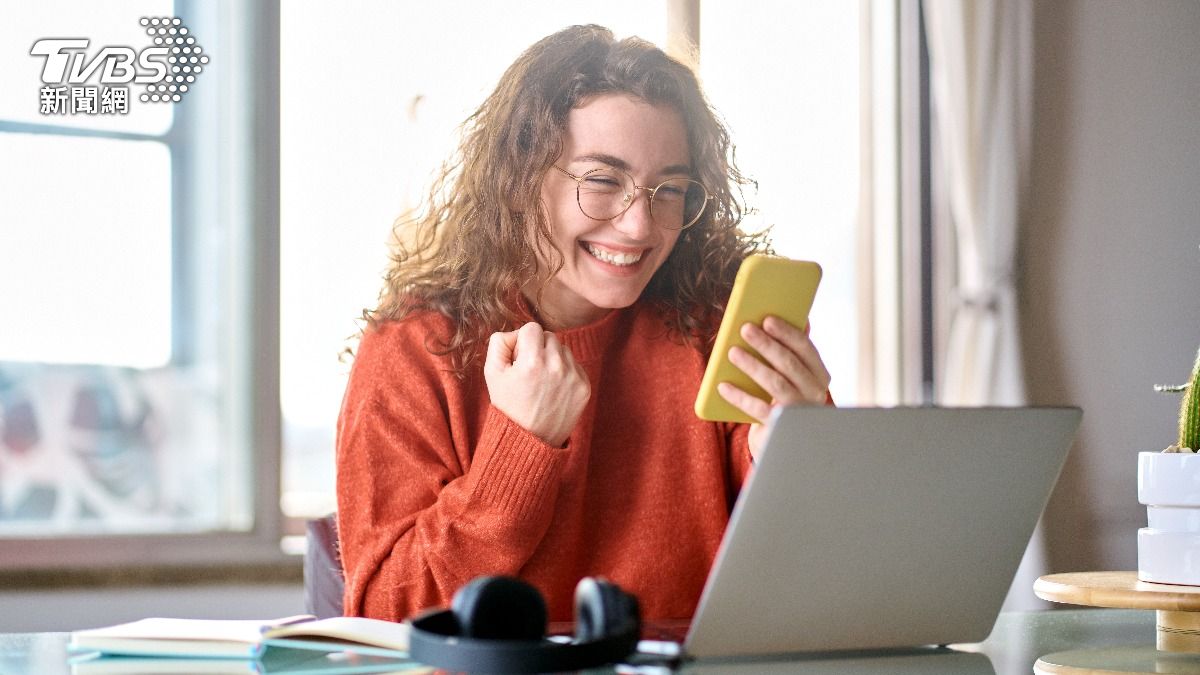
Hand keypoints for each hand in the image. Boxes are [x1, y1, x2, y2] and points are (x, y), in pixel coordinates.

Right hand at [484, 322, 590, 447]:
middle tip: (529, 371)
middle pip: (549, 336)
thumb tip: (516, 333)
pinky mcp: (584, 387)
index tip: (518, 358)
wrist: (530, 440)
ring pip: (563, 350)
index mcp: (532, 362)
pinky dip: (564, 372)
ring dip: (552, 359)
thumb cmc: (508, 406)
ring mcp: (573, 378)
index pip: (532, 328)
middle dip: (538, 348)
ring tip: (541, 382)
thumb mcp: (491, 373)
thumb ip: (499, 342)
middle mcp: (556, 367)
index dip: (522, 341)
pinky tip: (552, 389)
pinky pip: (575, 365)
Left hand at [716, 316, 830, 459]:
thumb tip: (775, 320)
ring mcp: (799, 411)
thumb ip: (788, 352)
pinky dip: (739, 396)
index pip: (806, 349)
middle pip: (790, 363)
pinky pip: (758, 408)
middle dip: (766, 344)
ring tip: (733, 352)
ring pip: (776, 383)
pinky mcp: (781, 427)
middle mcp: (815, 393)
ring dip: (753, 365)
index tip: (767, 319)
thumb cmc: (782, 400)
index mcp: (819, 375)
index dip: (787, 333)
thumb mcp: (789, 377)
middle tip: (745, 329)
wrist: (780, 442)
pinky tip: (723, 386)